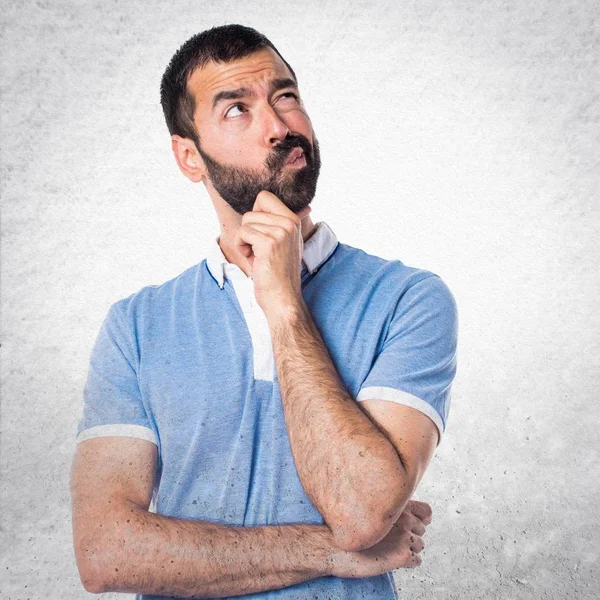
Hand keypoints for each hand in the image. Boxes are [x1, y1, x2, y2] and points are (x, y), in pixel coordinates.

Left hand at [235, 190, 310, 319]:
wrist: (282, 298)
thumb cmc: (278, 273)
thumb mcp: (286, 243)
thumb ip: (286, 223)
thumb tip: (305, 207)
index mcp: (294, 220)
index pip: (264, 197)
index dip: (255, 216)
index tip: (261, 235)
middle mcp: (290, 223)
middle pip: (252, 210)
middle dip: (248, 230)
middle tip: (258, 250)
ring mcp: (281, 232)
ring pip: (246, 222)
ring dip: (244, 241)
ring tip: (257, 257)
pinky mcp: (269, 243)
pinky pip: (243, 232)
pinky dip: (241, 247)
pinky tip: (253, 260)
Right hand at [327, 500, 431, 577]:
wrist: (332, 545)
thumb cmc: (346, 527)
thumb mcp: (368, 507)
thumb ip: (388, 507)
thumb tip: (404, 513)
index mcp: (396, 504)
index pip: (426, 512)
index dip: (420, 519)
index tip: (410, 525)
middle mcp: (404, 517)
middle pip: (422, 530)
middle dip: (411, 535)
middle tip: (391, 539)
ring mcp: (404, 536)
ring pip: (420, 545)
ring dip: (409, 548)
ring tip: (388, 548)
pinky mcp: (403, 555)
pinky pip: (417, 561)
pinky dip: (407, 562)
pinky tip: (391, 558)